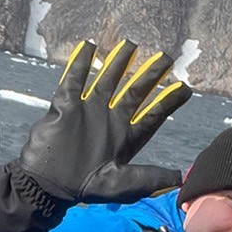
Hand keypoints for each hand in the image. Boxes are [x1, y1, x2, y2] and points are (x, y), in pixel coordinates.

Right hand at [0, 38, 191, 231]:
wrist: (47, 185)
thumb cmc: (85, 188)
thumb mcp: (122, 186)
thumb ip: (150, 178)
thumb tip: (181, 178)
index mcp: (126, 138)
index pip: (153, 115)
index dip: (169, 101)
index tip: (184, 87)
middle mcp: (111, 120)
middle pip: (135, 92)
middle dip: (150, 75)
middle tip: (165, 57)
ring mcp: (89, 111)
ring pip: (107, 81)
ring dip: (118, 63)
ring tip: (131, 44)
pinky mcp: (66, 106)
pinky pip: (74, 80)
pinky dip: (80, 63)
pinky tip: (88, 46)